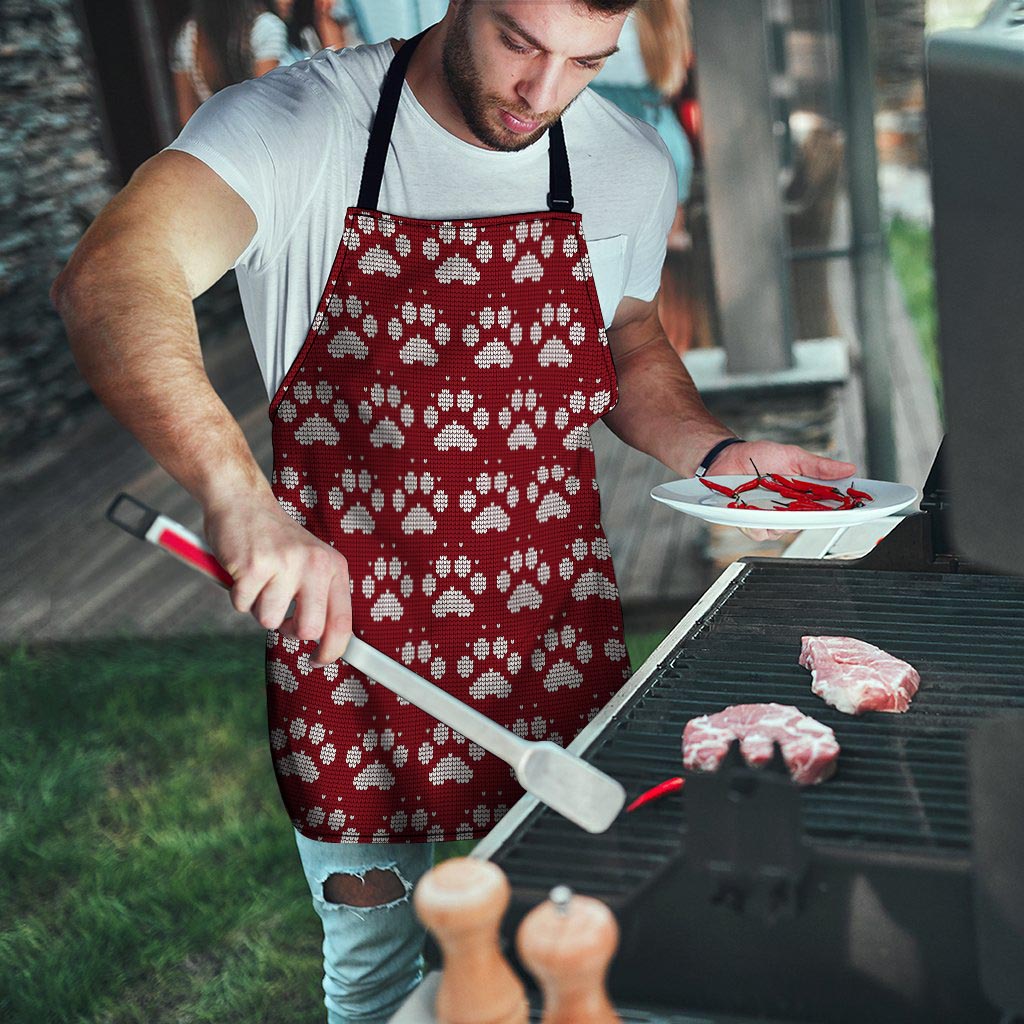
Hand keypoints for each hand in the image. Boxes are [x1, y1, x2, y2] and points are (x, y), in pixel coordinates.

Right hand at [203, 493, 351, 664]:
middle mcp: (314, 564)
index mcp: (333, 567)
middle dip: (288, 630)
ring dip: (258, 607)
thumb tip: (325, 643)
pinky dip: (238, 595)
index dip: (332, 650)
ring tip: (260, 580)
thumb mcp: (310, 563)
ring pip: (269, 620)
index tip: (318, 660)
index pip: (342, 621)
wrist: (243, 502)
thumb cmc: (275, 541)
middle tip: (279, 613)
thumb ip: (319, 597)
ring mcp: (285, 564)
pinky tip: (243, 572)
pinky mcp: (254, 565)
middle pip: (308, 629)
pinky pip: (242, 605)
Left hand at [708, 440, 856, 542]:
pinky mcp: (751, 523)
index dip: (843, 511)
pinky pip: (760, 532)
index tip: (856, 509)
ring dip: (779, 518)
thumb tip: (848, 468)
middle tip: (803, 502)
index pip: (829, 508)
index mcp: (804, 495)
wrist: (727, 458)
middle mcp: (789, 510)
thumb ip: (819, 466)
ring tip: (769, 499)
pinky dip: (757, 522)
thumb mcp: (793, 456)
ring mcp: (771, 518)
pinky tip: (751, 508)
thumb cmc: (759, 456)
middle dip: (809, 516)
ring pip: (783, 531)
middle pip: (808, 523)